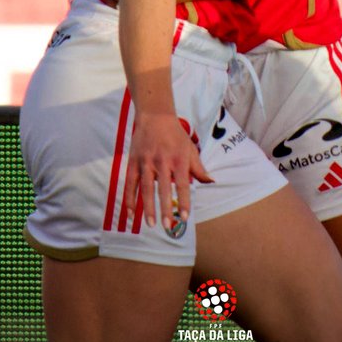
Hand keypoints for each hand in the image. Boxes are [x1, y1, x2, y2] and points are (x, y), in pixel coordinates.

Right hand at [122, 111, 212, 230]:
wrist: (155, 116)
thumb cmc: (176, 135)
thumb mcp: (190, 149)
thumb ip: (199, 168)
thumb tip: (211, 181)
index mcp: (178, 159)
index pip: (182, 184)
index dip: (184, 200)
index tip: (185, 216)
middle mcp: (162, 161)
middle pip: (163, 188)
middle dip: (165, 208)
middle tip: (167, 225)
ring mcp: (146, 161)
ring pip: (145, 188)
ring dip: (148, 207)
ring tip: (151, 224)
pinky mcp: (133, 161)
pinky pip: (130, 183)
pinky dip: (130, 198)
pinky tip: (131, 213)